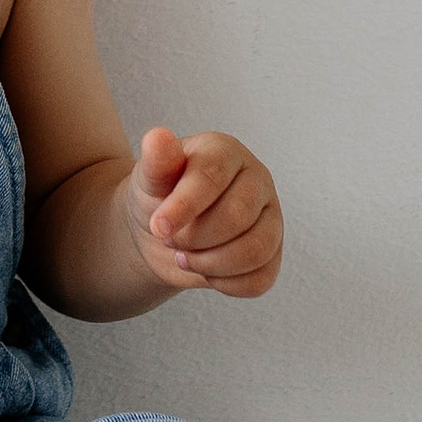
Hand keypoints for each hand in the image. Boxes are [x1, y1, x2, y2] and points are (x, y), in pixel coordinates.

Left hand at [124, 128, 282, 298]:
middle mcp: (256, 179)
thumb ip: (156, 162)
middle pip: (237, 217)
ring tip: (184, 256)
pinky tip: (205, 270)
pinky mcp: (273, 253)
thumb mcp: (148, 179)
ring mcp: (270, 216)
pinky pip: (261, 278)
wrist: (162, 233)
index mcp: (226, 152)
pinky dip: (225, 283)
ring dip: (210, 263)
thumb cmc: (157, 197)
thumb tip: (158, 137)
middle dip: (194, 237)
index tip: (159, 227)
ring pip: (255, 251)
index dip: (185, 206)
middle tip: (169, 238)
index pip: (214, 176)